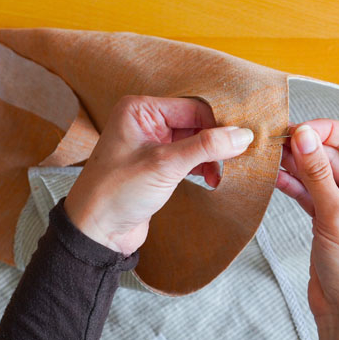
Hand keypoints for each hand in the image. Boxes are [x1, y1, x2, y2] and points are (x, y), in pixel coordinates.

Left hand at [64, 95, 253, 255]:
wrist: (96, 231)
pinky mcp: (157, 166)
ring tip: (218, 176)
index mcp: (140, 109)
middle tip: (233, 160)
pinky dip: (202, 167)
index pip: (193, 107)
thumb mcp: (165, 164)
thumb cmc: (116, 192)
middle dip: (215, 144)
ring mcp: (151, 144)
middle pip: (195, 123)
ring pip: (194, 142)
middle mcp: (145, 122)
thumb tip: (242, 135)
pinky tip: (211, 179)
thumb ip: (206, 146)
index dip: (217, 125)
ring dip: (210, 158)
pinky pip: (188, 158)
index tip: (239, 142)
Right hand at [276, 120, 338, 339]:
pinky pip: (310, 192)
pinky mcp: (328, 219)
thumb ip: (318, 174)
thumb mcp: (336, 217)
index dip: (327, 130)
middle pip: (334, 155)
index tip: (298, 130)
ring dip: (295, 165)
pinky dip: (293, 184)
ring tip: (268, 155)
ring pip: (319, 173)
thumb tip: (303, 135)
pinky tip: (272, 176)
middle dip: (306, 148)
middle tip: (274, 142)